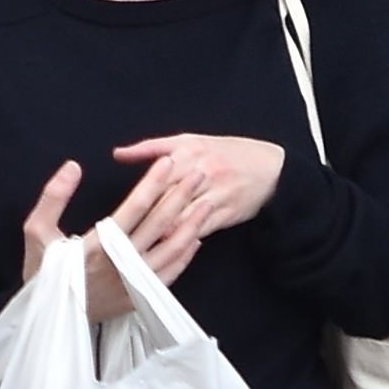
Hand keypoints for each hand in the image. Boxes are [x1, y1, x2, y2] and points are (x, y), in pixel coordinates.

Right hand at [19, 151, 206, 320]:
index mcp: (99, 245)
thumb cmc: (41, 274)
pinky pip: (171, 275)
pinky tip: (194, 239)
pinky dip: (185, 256)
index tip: (168, 162)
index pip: (135, 207)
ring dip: (192, 224)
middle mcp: (122, 264)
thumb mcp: (36, 232)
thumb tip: (73, 166)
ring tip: (206, 202)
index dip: (154, 182)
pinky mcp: (139, 298)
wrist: (49, 320)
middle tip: (199, 174)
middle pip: (160, 224)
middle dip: (181, 195)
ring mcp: (134, 283)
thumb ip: (53, 197)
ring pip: (172, 250)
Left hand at [112, 132, 284, 239]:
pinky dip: (182, 239)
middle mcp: (201, 172)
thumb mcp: (191, 140)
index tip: (117, 213)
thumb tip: (117, 154)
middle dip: (144, 218)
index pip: (155, 176)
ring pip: (181, 217)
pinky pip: (199, 229)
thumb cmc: (227, 152)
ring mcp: (215, 194)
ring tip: (140, 245)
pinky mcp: (225, 214)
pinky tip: (167, 248)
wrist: (271, 169)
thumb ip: (152, 148)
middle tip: (121, 235)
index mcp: (189, 152)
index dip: (136, 196)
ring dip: (161, 233)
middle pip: (165, 198)